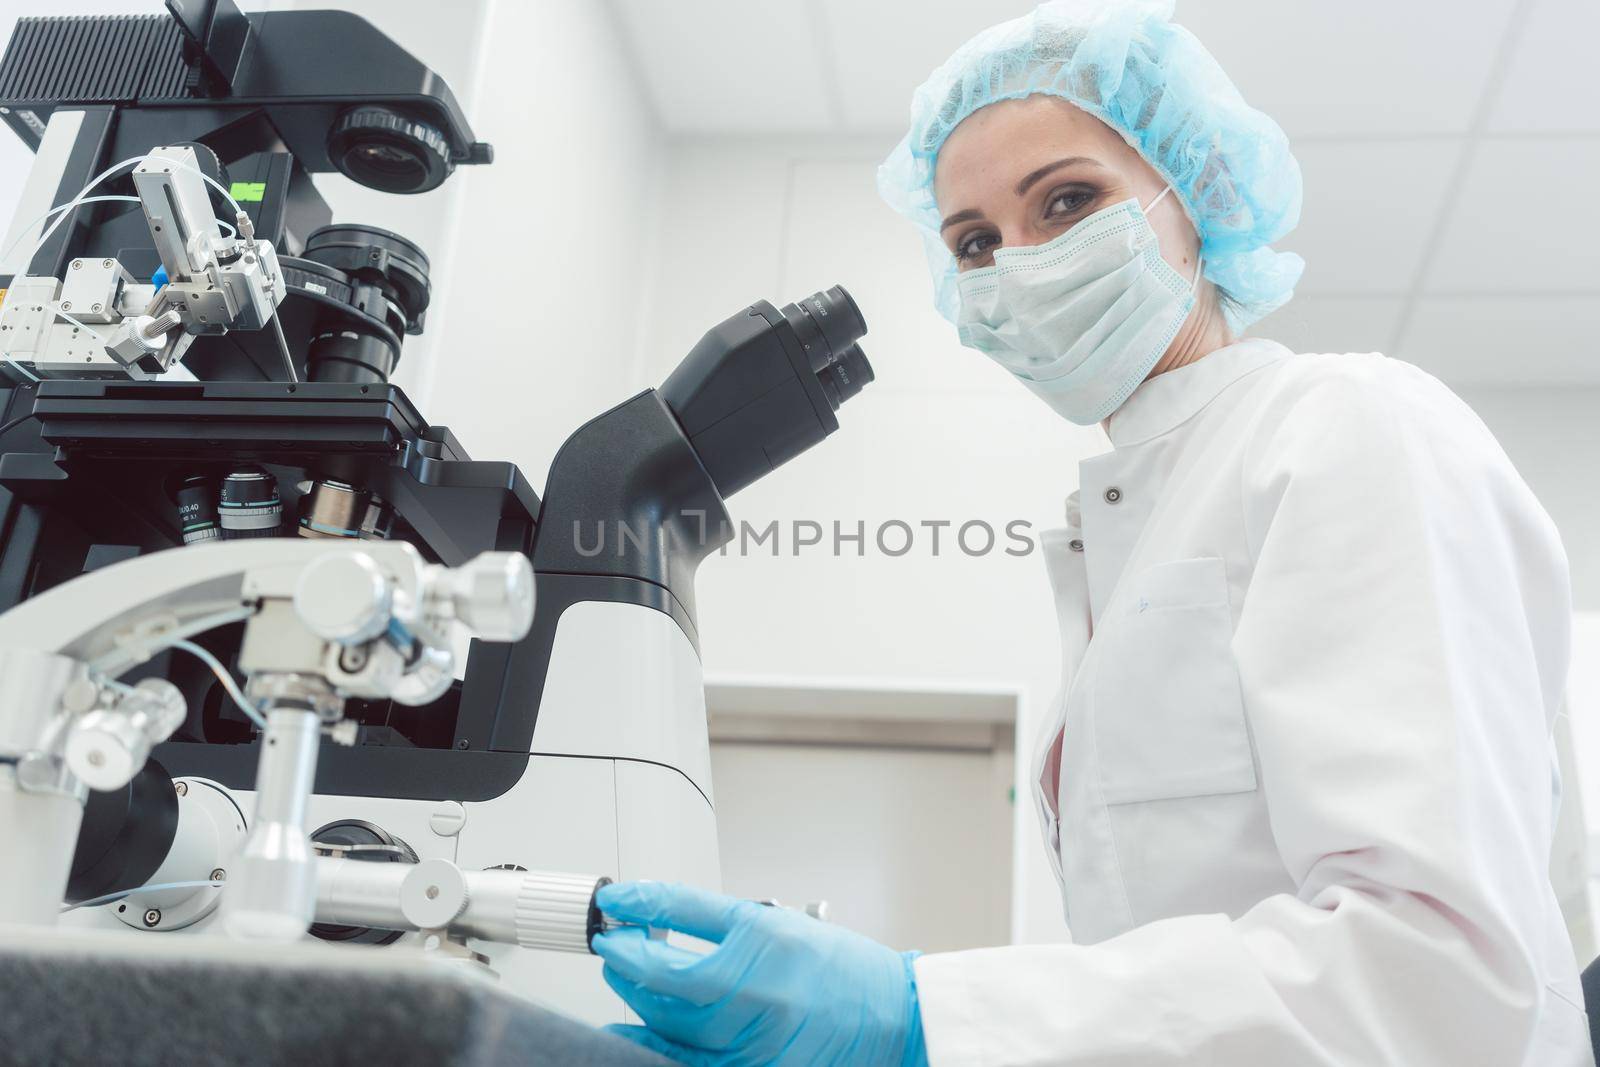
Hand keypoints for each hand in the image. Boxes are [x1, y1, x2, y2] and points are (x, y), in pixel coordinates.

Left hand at [592, 881, 926, 1065]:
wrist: (894, 1018)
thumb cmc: (844, 970)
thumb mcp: (782, 923)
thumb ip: (717, 919)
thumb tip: (656, 907)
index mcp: (765, 942)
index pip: (682, 915)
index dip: (638, 904)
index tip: (615, 900)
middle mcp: (757, 990)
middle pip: (666, 974)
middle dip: (627, 955)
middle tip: (614, 941)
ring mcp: (753, 1038)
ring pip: (669, 1021)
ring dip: (635, 996)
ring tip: (623, 976)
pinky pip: (686, 1060)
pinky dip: (653, 1043)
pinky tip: (632, 1028)